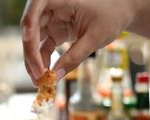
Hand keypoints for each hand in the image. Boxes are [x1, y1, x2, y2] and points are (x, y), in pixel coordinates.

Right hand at [21, 0, 135, 82]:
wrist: (122, 13)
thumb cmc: (111, 16)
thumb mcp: (94, 38)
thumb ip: (74, 57)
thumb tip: (55, 77)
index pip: (35, 7)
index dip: (28, 25)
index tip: (28, 41)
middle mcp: (51, 8)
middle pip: (30, 29)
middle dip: (31, 54)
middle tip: (37, 76)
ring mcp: (51, 21)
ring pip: (33, 41)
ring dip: (34, 61)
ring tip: (39, 81)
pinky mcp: (55, 32)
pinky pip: (43, 48)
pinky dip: (43, 62)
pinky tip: (46, 76)